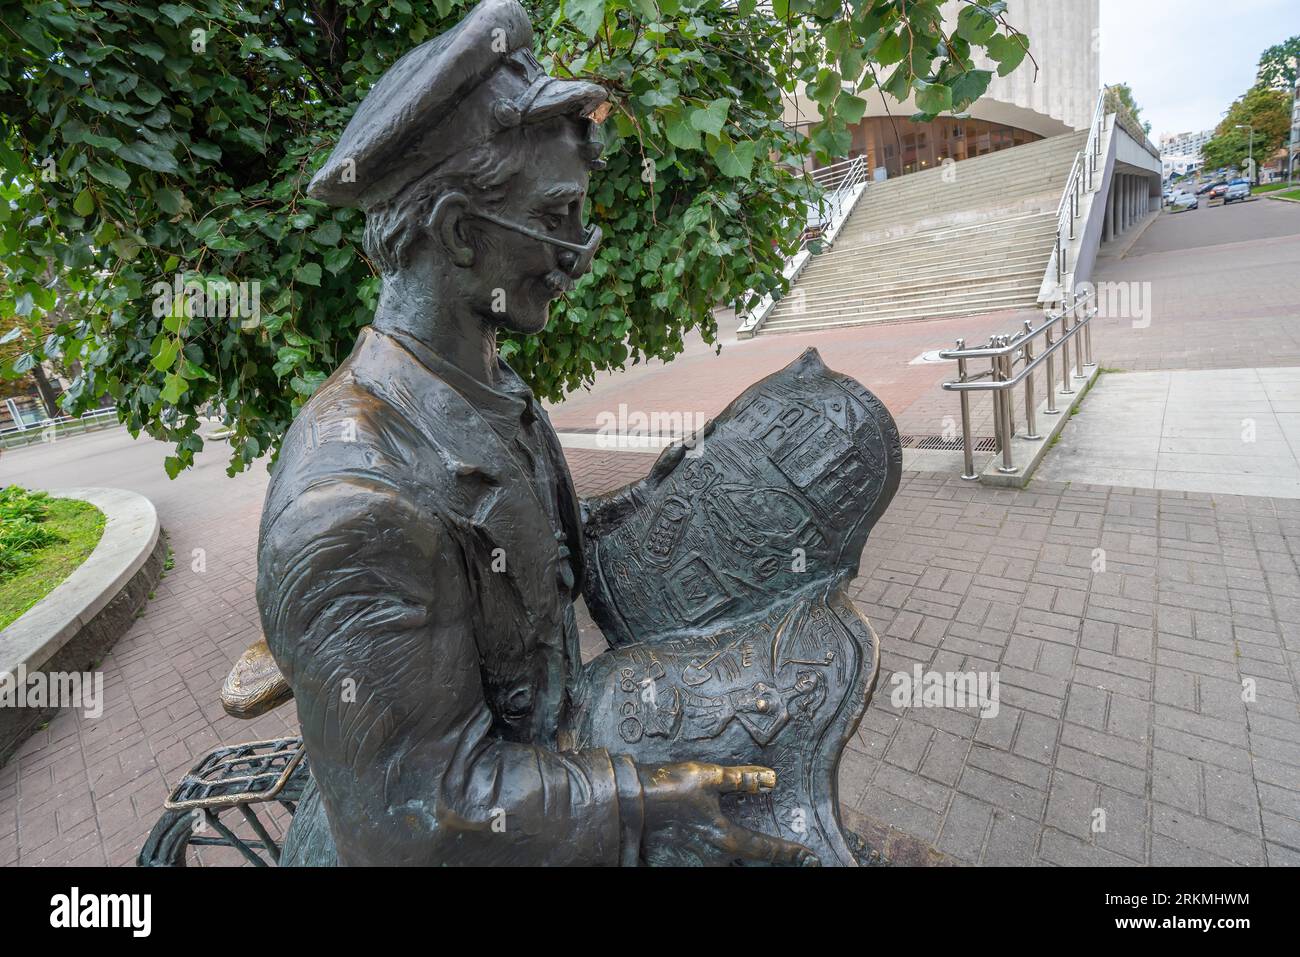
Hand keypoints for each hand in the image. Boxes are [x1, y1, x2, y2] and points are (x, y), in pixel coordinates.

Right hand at [636, 761, 819, 866]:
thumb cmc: (667, 789)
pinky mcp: (675, 866)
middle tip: (783, 857)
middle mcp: (713, 860)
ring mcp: (694, 866)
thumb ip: (741, 780)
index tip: (810, 857)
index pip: (767, 850)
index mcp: (725, 840)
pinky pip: (702, 865)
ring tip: (739, 847)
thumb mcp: (707, 777)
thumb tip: (770, 780)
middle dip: (765, 861)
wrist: (628, 807)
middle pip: (748, 866)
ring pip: (725, 867)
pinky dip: (713, 859)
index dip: (790, 854)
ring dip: (736, 860)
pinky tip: (710, 848)